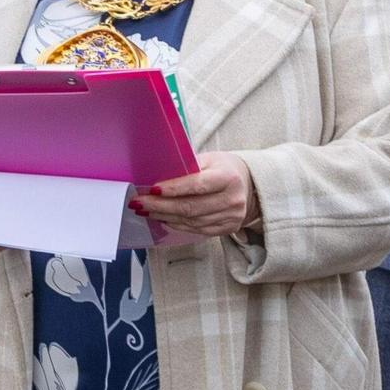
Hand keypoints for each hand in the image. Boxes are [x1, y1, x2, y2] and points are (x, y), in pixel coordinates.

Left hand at [132, 153, 257, 241]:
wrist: (250, 185)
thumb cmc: (224, 168)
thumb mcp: (209, 159)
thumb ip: (188, 168)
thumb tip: (159, 179)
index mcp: (228, 177)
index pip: (197, 185)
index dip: (173, 189)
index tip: (152, 189)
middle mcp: (232, 199)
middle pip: (191, 207)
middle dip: (161, 206)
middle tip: (139, 203)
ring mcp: (231, 217)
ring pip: (191, 221)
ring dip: (164, 216)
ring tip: (146, 210)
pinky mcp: (227, 229)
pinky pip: (197, 230)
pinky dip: (177, 225)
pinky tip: (163, 218)